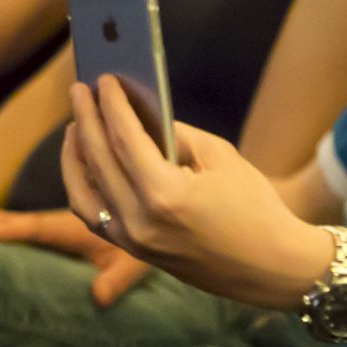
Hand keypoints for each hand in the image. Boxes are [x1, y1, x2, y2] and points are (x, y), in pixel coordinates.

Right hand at [0, 207, 153, 304]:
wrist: (150, 227)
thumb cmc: (142, 250)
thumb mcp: (136, 264)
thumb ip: (119, 279)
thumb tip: (98, 299)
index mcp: (71, 227)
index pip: (33, 227)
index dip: (8, 230)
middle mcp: (51, 224)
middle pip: (2, 220)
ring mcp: (43, 229)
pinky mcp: (42, 237)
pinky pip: (5, 232)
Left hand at [61, 76, 324, 309]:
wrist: (272, 267)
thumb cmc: (255, 207)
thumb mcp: (221, 158)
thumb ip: (175, 135)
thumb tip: (139, 116)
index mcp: (165, 194)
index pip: (124, 139)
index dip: (111, 105)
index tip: (102, 79)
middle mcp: (140, 221)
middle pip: (99, 160)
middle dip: (86, 120)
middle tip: (79, 91)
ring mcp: (133, 241)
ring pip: (84, 192)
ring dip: (75, 155)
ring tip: (76, 126)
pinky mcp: (135, 252)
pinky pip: (94, 215)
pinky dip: (84, 185)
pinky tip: (86, 163)